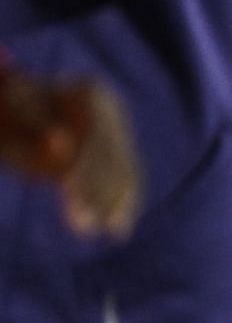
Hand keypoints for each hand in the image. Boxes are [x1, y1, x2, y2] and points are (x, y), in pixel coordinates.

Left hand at [0, 72, 140, 236]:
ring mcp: (118, 129)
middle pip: (111, 155)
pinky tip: (121, 225)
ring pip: (124, 168)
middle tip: (85, 226)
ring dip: (116, 202)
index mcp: (89, 91)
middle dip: (98, 191)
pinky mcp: (118, 149)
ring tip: (112, 231)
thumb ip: (37, 126)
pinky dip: (126, 200)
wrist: (19, 106)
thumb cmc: (12, 107)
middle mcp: (111, 109)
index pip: (93, 135)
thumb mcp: (17, 112)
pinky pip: (127, 175)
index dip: (84, 165)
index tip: (69, 189)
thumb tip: (61, 146)